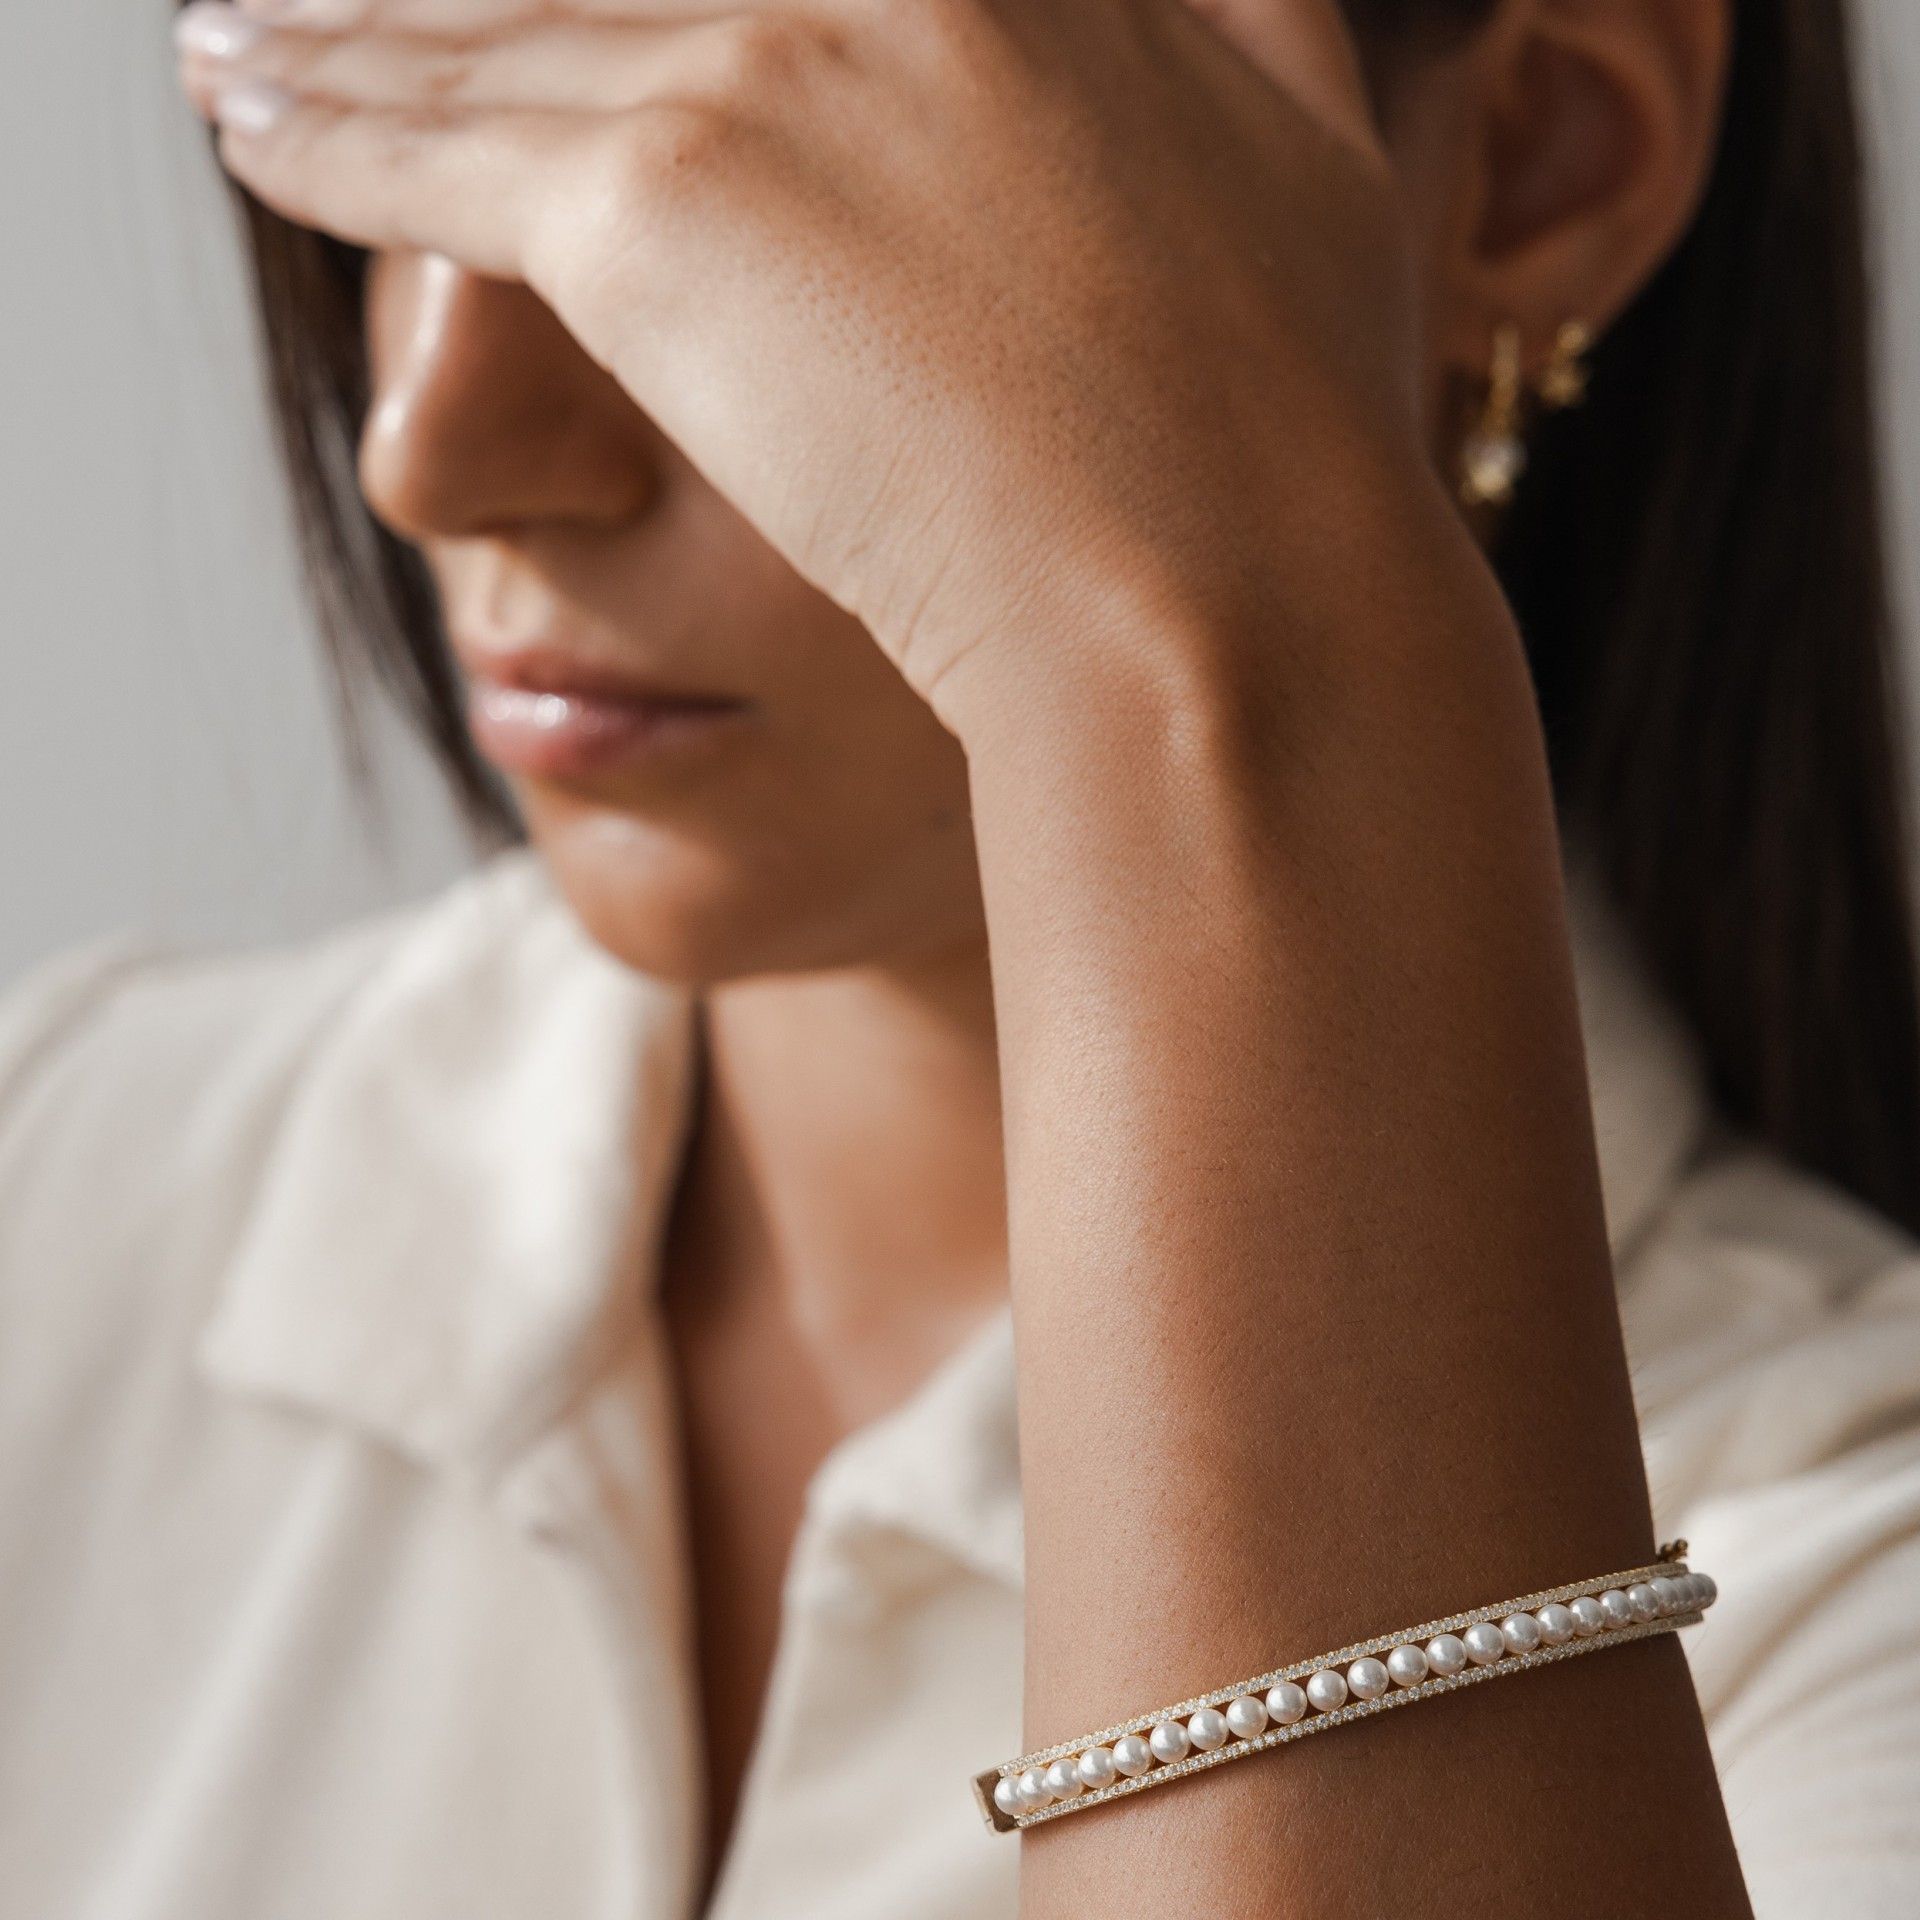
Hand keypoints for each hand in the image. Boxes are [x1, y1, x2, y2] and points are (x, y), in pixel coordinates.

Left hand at [177, 0, 1427, 731]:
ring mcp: (766, 66)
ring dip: (355, 36)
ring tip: (250, 43)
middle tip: (352, 1)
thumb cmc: (1284, 435)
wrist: (1222, 591)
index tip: (610, 7)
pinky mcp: (659, 201)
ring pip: (493, 32)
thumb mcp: (1313, 167)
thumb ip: (1240, 48)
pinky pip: (424, 147)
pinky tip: (244, 112)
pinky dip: (318, 130)